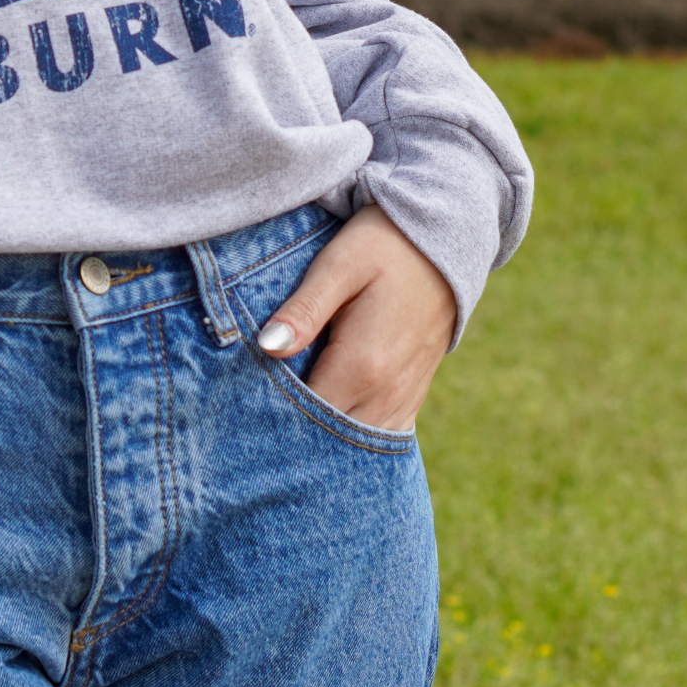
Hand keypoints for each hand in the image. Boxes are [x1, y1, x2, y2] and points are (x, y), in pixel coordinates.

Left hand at [256, 206, 455, 433]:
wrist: (444, 243)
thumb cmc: (384, 246)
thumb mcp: (339, 264)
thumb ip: (305, 309)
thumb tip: (268, 346)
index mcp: (362, 365)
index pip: (305, 417)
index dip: (271, 415)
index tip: (243, 408)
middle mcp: (386, 393)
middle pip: (329, 438)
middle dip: (294, 433)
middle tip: (257, 420)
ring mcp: (404, 398)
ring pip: (356, 443)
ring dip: (324, 438)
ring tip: (289, 422)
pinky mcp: (412, 394)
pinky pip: (381, 435)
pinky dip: (353, 435)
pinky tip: (328, 422)